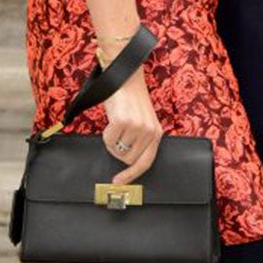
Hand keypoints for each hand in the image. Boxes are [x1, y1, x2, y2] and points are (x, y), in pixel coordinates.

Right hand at [101, 70, 163, 185]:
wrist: (126, 80)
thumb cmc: (131, 102)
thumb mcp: (142, 122)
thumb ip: (140, 140)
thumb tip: (127, 162)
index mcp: (156, 134)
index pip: (146, 162)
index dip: (132, 175)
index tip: (119, 181)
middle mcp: (150, 132)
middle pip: (128, 159)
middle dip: (118, 151)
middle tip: (117, 135)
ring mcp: (137, 127)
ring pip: (117, 150)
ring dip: (112, 141)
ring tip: (116, 125)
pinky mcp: (123, 122)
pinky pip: (108, 140)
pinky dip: (105, 134)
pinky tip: (112, 121)